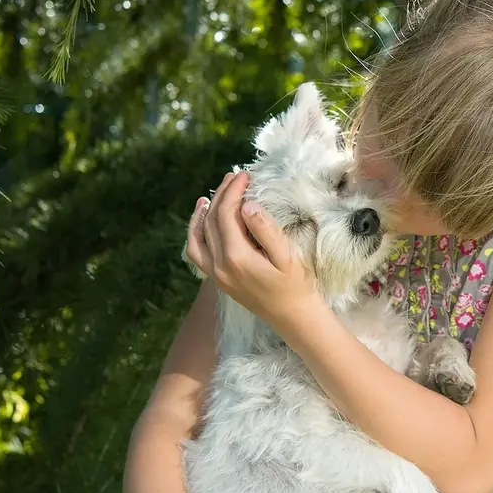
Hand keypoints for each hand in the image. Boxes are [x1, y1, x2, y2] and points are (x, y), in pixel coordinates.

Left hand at [185, 170, 319, 328]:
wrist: (293, 317)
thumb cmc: (296, 286)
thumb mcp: (287, 256)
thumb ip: (266, 230)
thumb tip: (247, 205)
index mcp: (237, 257)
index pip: (227, 214)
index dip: (233, 191)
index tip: (245, 175)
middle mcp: (219, 266)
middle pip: (212, 221)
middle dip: (222, 195)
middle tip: (236, 177)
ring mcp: (216, 274)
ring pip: (198, 236)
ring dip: (205, 212)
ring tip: (215, 193)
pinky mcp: (218, 279)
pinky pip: (197, 252)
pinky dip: (196, 233)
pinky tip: (203, 219)